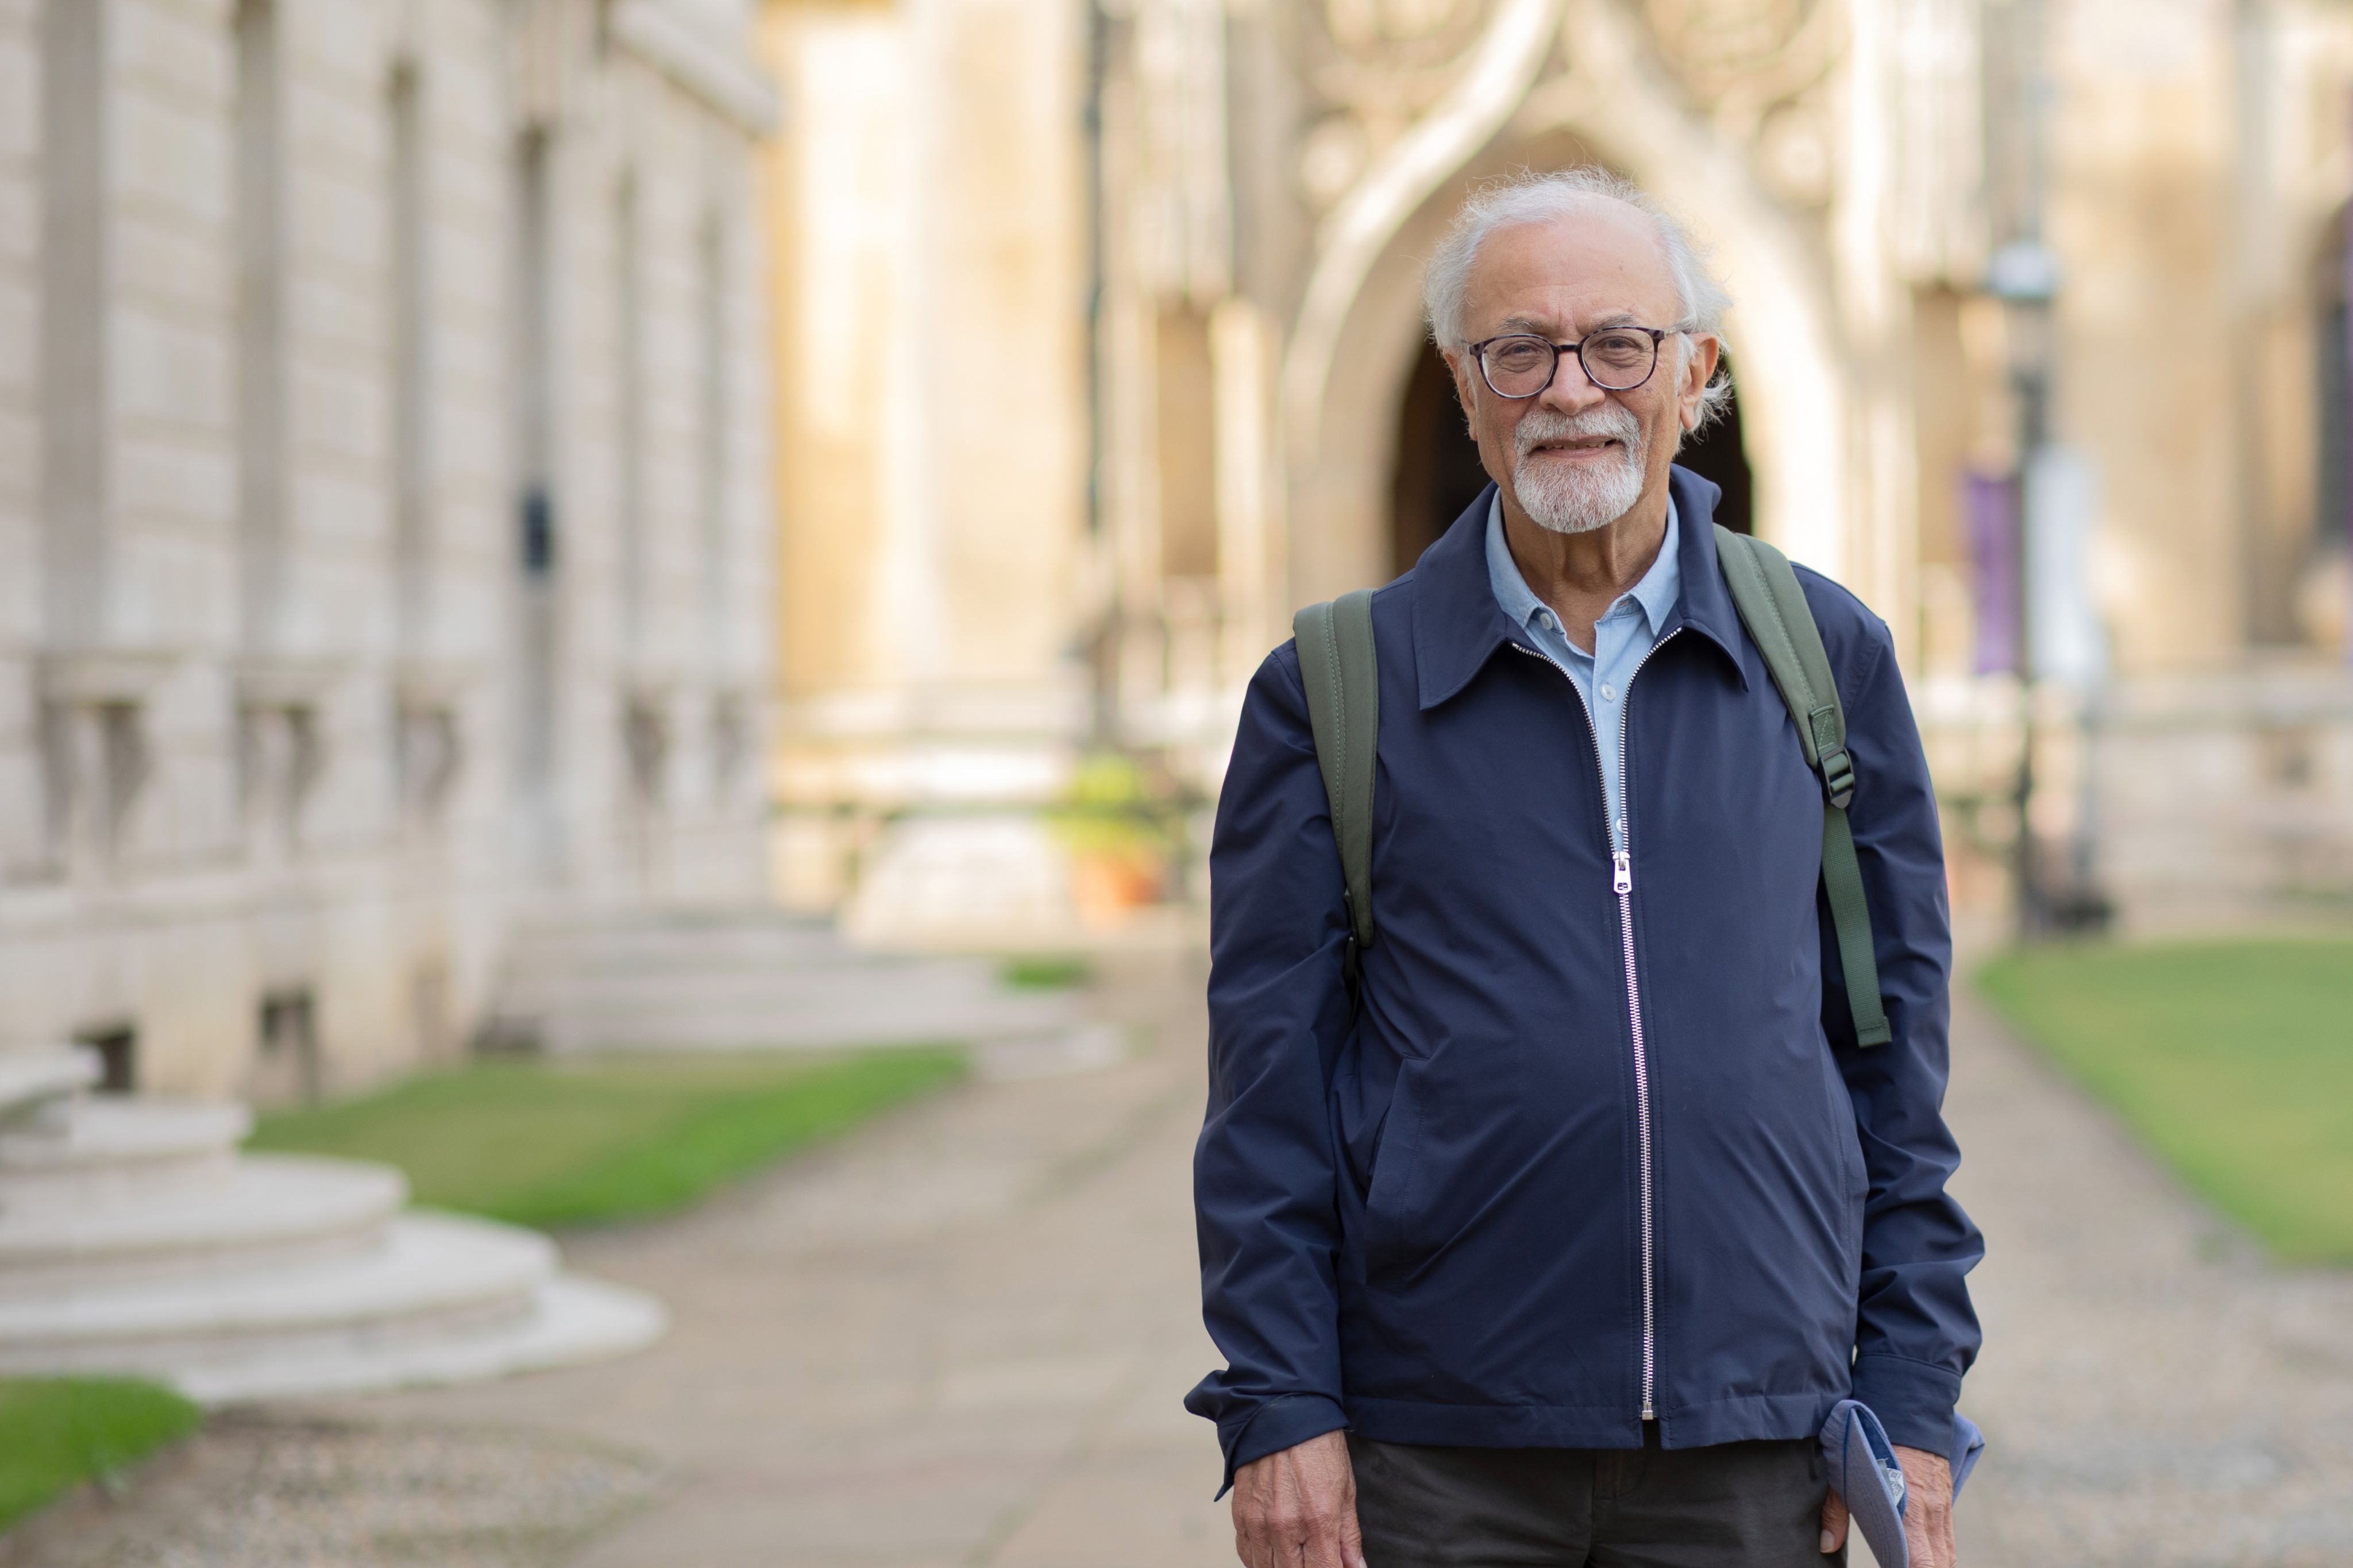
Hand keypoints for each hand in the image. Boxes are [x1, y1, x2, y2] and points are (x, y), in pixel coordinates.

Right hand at [1230, 1429, 1365, 1567]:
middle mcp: (1285, 1526)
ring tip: (1295, 1557)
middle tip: (1315, 1559)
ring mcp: (1259, 1522)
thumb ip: (1349, 1537)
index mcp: (1318, 1520)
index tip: (1333, 1566)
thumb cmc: (1318, 1447)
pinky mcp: (1240, 1514)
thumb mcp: (1346, 1491)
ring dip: (1282, 1567)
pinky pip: (1245, 1553)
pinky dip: (1259, 1560)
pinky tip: (1272, 1553)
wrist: (1283, 1413)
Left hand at [1819, 1444, 1954, 1564]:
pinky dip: (1941, 1553)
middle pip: (1938, 1565)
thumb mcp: (1844, 1475)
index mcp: (1907, 1514)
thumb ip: (1835, 1513)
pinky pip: (1949, 1538)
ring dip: (1933, 1565)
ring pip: (1947, 1554)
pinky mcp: (1947, 1500)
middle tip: (1899, 1566)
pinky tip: (1926, 1556)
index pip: (1922, 1564)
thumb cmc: (1871, 1443)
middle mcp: (1931, 1516)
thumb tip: (1826, 1545)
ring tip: (1909, 1564)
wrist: (1908, 1412)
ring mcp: (1943, 1509)